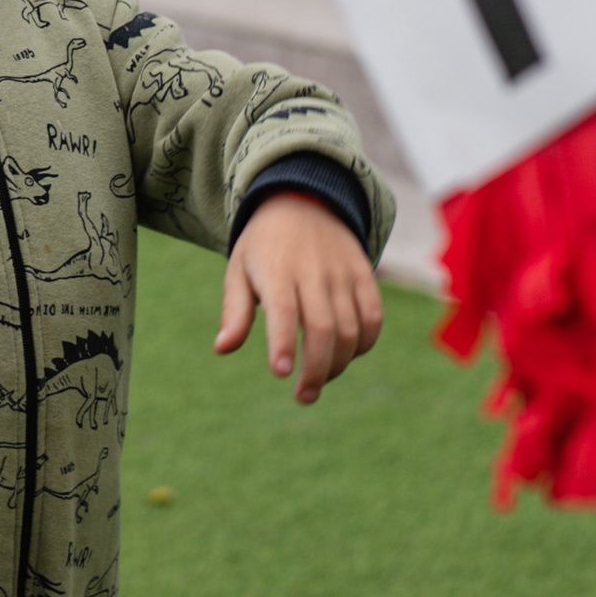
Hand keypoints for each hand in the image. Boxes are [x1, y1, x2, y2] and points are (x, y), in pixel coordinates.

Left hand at [215, 191, 382, 403]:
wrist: (303, 201)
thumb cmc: (263, 246)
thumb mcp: (239, 270)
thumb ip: (233, 311)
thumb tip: (222, 348)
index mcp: (276, 270)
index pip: (283, 310)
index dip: (284, 343)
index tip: (280, 373)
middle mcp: (313, 271)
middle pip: (322, 328)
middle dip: (316, 369)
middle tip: (304, 396)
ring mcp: (342, 273)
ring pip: (351, 329)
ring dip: (339, 364)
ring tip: (319, 381)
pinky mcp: (364, 275)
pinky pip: (373, 317)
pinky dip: (364, 344)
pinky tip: (346, 357)